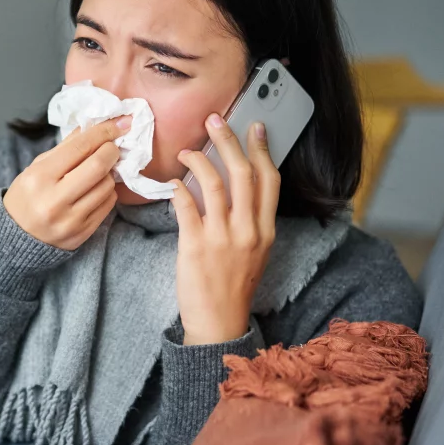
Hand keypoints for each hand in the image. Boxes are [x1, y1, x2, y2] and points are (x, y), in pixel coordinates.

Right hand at [4, 117, 130, 250]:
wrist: (17, 239)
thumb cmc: (27, 197)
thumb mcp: (36, 168)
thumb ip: (66, 147)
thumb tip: (94, 126)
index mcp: (39, 178)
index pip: (79, 147)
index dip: (103, 132)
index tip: (119, 123)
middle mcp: (55, 200)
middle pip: (98, 166)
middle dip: (111, 150)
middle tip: (112, 146)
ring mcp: (71, 220)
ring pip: (107, 186)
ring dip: (108, 173)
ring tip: (98, 171)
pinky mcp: (83, 233)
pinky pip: (108, 204)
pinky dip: (106, 192)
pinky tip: (95, 189)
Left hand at [169, 114, 279, 344]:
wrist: (218, 323)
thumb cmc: (233, 286)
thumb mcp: (253, 252)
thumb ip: (249, 221)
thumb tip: (233, 186)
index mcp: (266, 230)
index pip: (270, 180)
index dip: (263, 150)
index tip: (256, 127)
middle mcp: (248, 230)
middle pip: (243, 173)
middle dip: (228, 141)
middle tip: (215, 121)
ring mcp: (222, 238)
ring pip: (213, 184)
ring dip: (199, 160)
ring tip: (188, 150)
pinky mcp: (195, 246)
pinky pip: (186, 206)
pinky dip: (179, 188)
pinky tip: (173, 182)